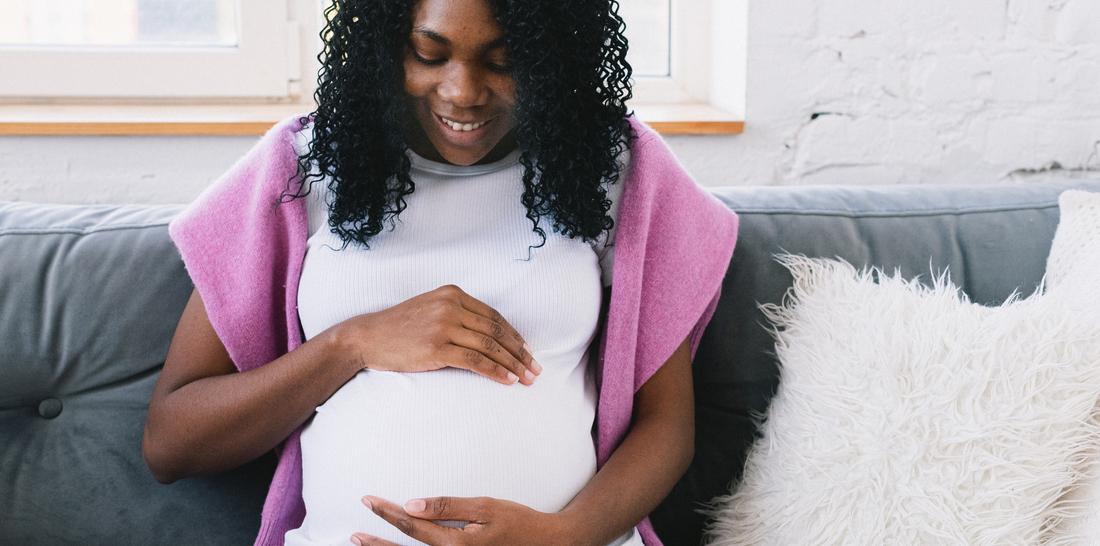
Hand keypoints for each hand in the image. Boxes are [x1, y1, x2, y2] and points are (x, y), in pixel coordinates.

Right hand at [330, 284, 541, 385]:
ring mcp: (444, 326)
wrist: (367, 337)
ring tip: (526, 379)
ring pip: (489, 347)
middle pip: (496, 331)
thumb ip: (457, 314)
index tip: (527, 351)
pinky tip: (508, 380)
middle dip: (520, 352)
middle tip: (535, 369)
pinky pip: (475, 361)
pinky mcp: (437, 347)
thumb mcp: (430, 309)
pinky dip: (495, 371)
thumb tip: (488, 336)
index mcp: (452, 294)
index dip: (514, 335)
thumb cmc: (399, 327)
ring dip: (512, 364)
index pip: (493, 316)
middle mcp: (451, 306)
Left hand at [351, 495, 574, 545]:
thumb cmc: (519, 522)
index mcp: (455, 544)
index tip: (368, 501)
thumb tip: (413, 504)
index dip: (388, 513)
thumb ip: (448, 506)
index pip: (412, 525)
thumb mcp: (485, 506)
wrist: (548, 545)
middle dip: (378, 542)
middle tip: (355, 535)